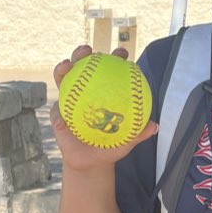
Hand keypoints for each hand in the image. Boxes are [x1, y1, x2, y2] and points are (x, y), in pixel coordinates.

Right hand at [51, 45, 157, 170]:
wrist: (92, 161)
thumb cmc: (111, 146)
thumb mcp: (126, 140)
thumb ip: (139, 132)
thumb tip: (155, 126)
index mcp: (103, 91)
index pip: (109, 70)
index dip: (115, 57)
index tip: (121, 53)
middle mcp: (84, 90)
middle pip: (82, 65)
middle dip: (83, 53)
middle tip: (88, 50)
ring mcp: (68, 99)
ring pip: (62, 79)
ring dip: (62, 69)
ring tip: (66, 66)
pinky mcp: (58, 114)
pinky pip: (56, 112)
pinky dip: (58, 114)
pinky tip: (62, 119)